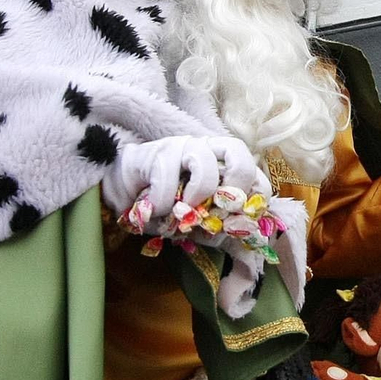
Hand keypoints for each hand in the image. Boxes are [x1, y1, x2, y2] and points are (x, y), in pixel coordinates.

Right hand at [102, 135, 267, 213]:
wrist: (125, 191)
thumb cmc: (167, 206)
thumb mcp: (197, 221)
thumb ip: (219, 225)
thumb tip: (244, 233)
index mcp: (224, 164)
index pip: (255, 174)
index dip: (254, 197)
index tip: (241, 220)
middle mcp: (208, 149)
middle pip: (239, 155)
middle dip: (234, 188)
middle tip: (218, 213)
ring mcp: (183, 146)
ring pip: (205, 165)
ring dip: (197, 195)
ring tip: (183, 212)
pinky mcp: (156, 152)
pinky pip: (167, 178)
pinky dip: (164, 202)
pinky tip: (156, 210)